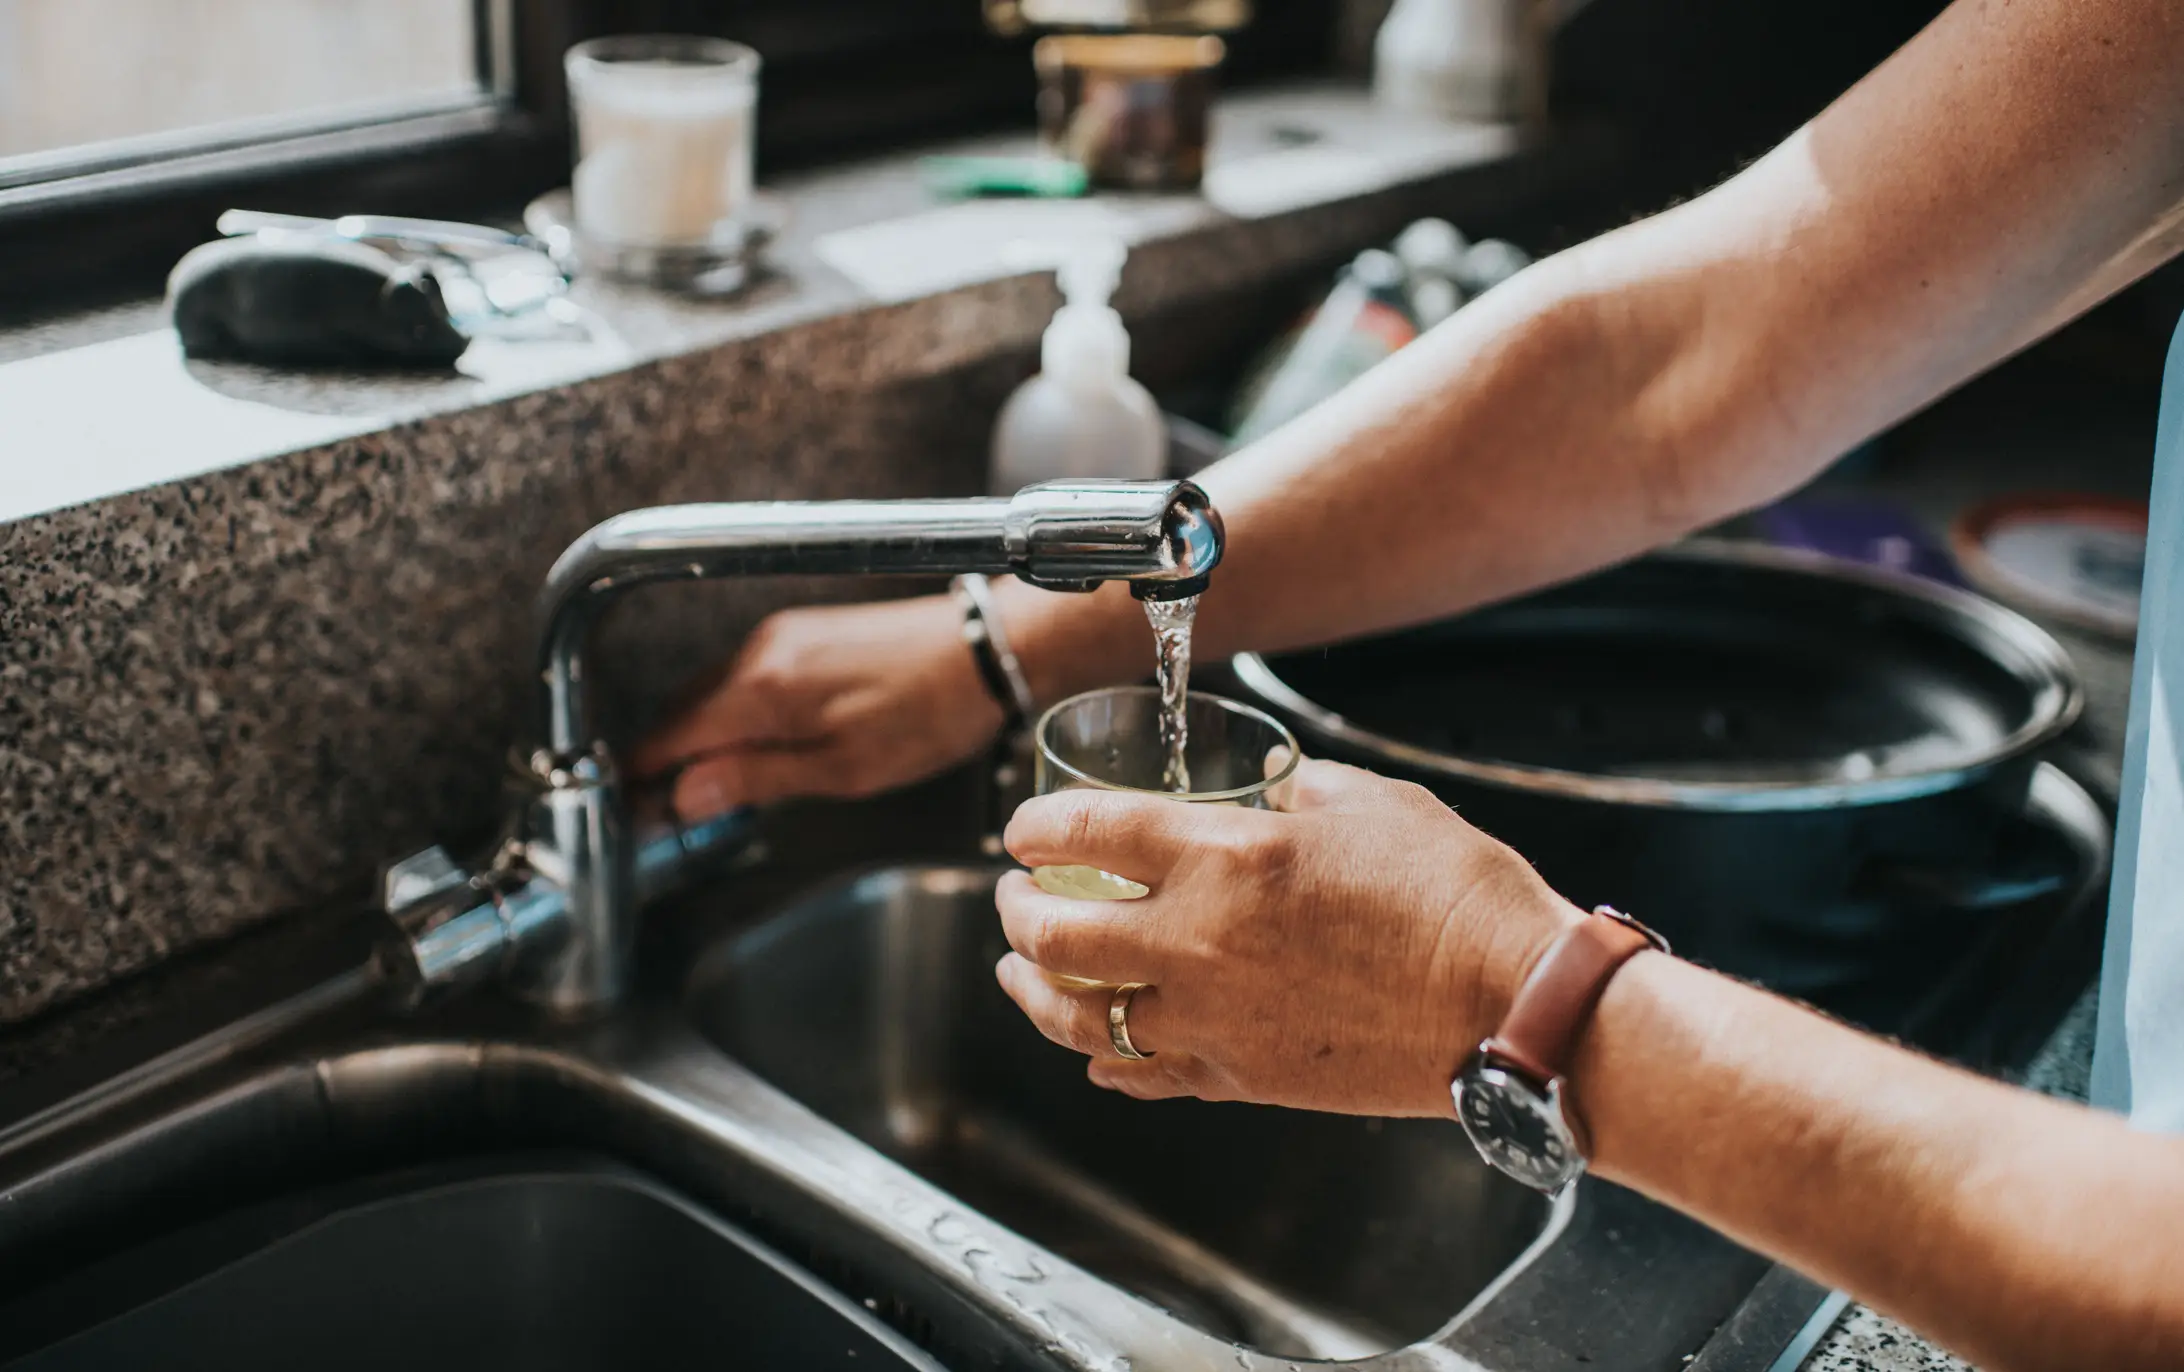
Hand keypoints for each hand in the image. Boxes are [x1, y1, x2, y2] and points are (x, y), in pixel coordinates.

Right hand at [630, 595, 1001, 818]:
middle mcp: (758, 653)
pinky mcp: (801, 632)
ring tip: (713, 789)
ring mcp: (779, 636)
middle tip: (669, 815)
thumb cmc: (927, 714)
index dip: (643, 779)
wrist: (986, 649)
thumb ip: (756, 777)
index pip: (667, 735)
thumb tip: (684, 796)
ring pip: (709, 694)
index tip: (636, 814)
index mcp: (760, 689)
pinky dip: (731, 714)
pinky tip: (754, 745)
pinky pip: (742, 677)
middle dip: (666, 762)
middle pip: (680, 712)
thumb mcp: (842, 769)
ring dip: (699, 738)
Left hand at [994, 758, 1581, 1116]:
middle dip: (1015, 910)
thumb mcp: (1369, 802)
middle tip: (1014, 896)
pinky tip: (1096, 1047)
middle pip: (1052, 935)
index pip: (1082, 834)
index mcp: (1224, 857)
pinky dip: (1104, 1059)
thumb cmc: (1455, 897)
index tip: (1024, 829)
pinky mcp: (1240, 1079)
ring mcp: (1212, 1021)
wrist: (1511, 1006)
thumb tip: (1267, 795)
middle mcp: (1196, 942)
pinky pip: (1140, 1076)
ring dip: (1033, 990)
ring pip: (1077, 1019)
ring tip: (1021, 972)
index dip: (1033, 827)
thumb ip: (1294, 794)